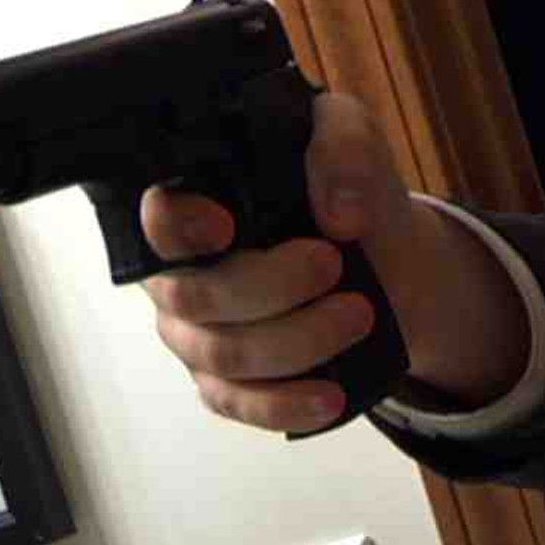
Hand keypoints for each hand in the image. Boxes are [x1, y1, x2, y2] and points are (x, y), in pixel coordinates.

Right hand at [141, 92, 407, 433]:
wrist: (386, 253)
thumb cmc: (347, 188)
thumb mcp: (354, 139)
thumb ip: (344, 148)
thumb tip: (339, 215)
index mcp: (195, 206)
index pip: (158, 221)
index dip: (179, 229)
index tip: (227, 226)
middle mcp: (182, 272)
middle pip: (197, 296)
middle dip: (273, 286)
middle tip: (333, 265)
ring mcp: (197, 333)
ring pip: (223, 354)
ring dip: (298, 340)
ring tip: (358, 315)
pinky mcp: (225, 382)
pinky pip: (237, 405)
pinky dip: (285, 404)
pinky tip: (331, 395)